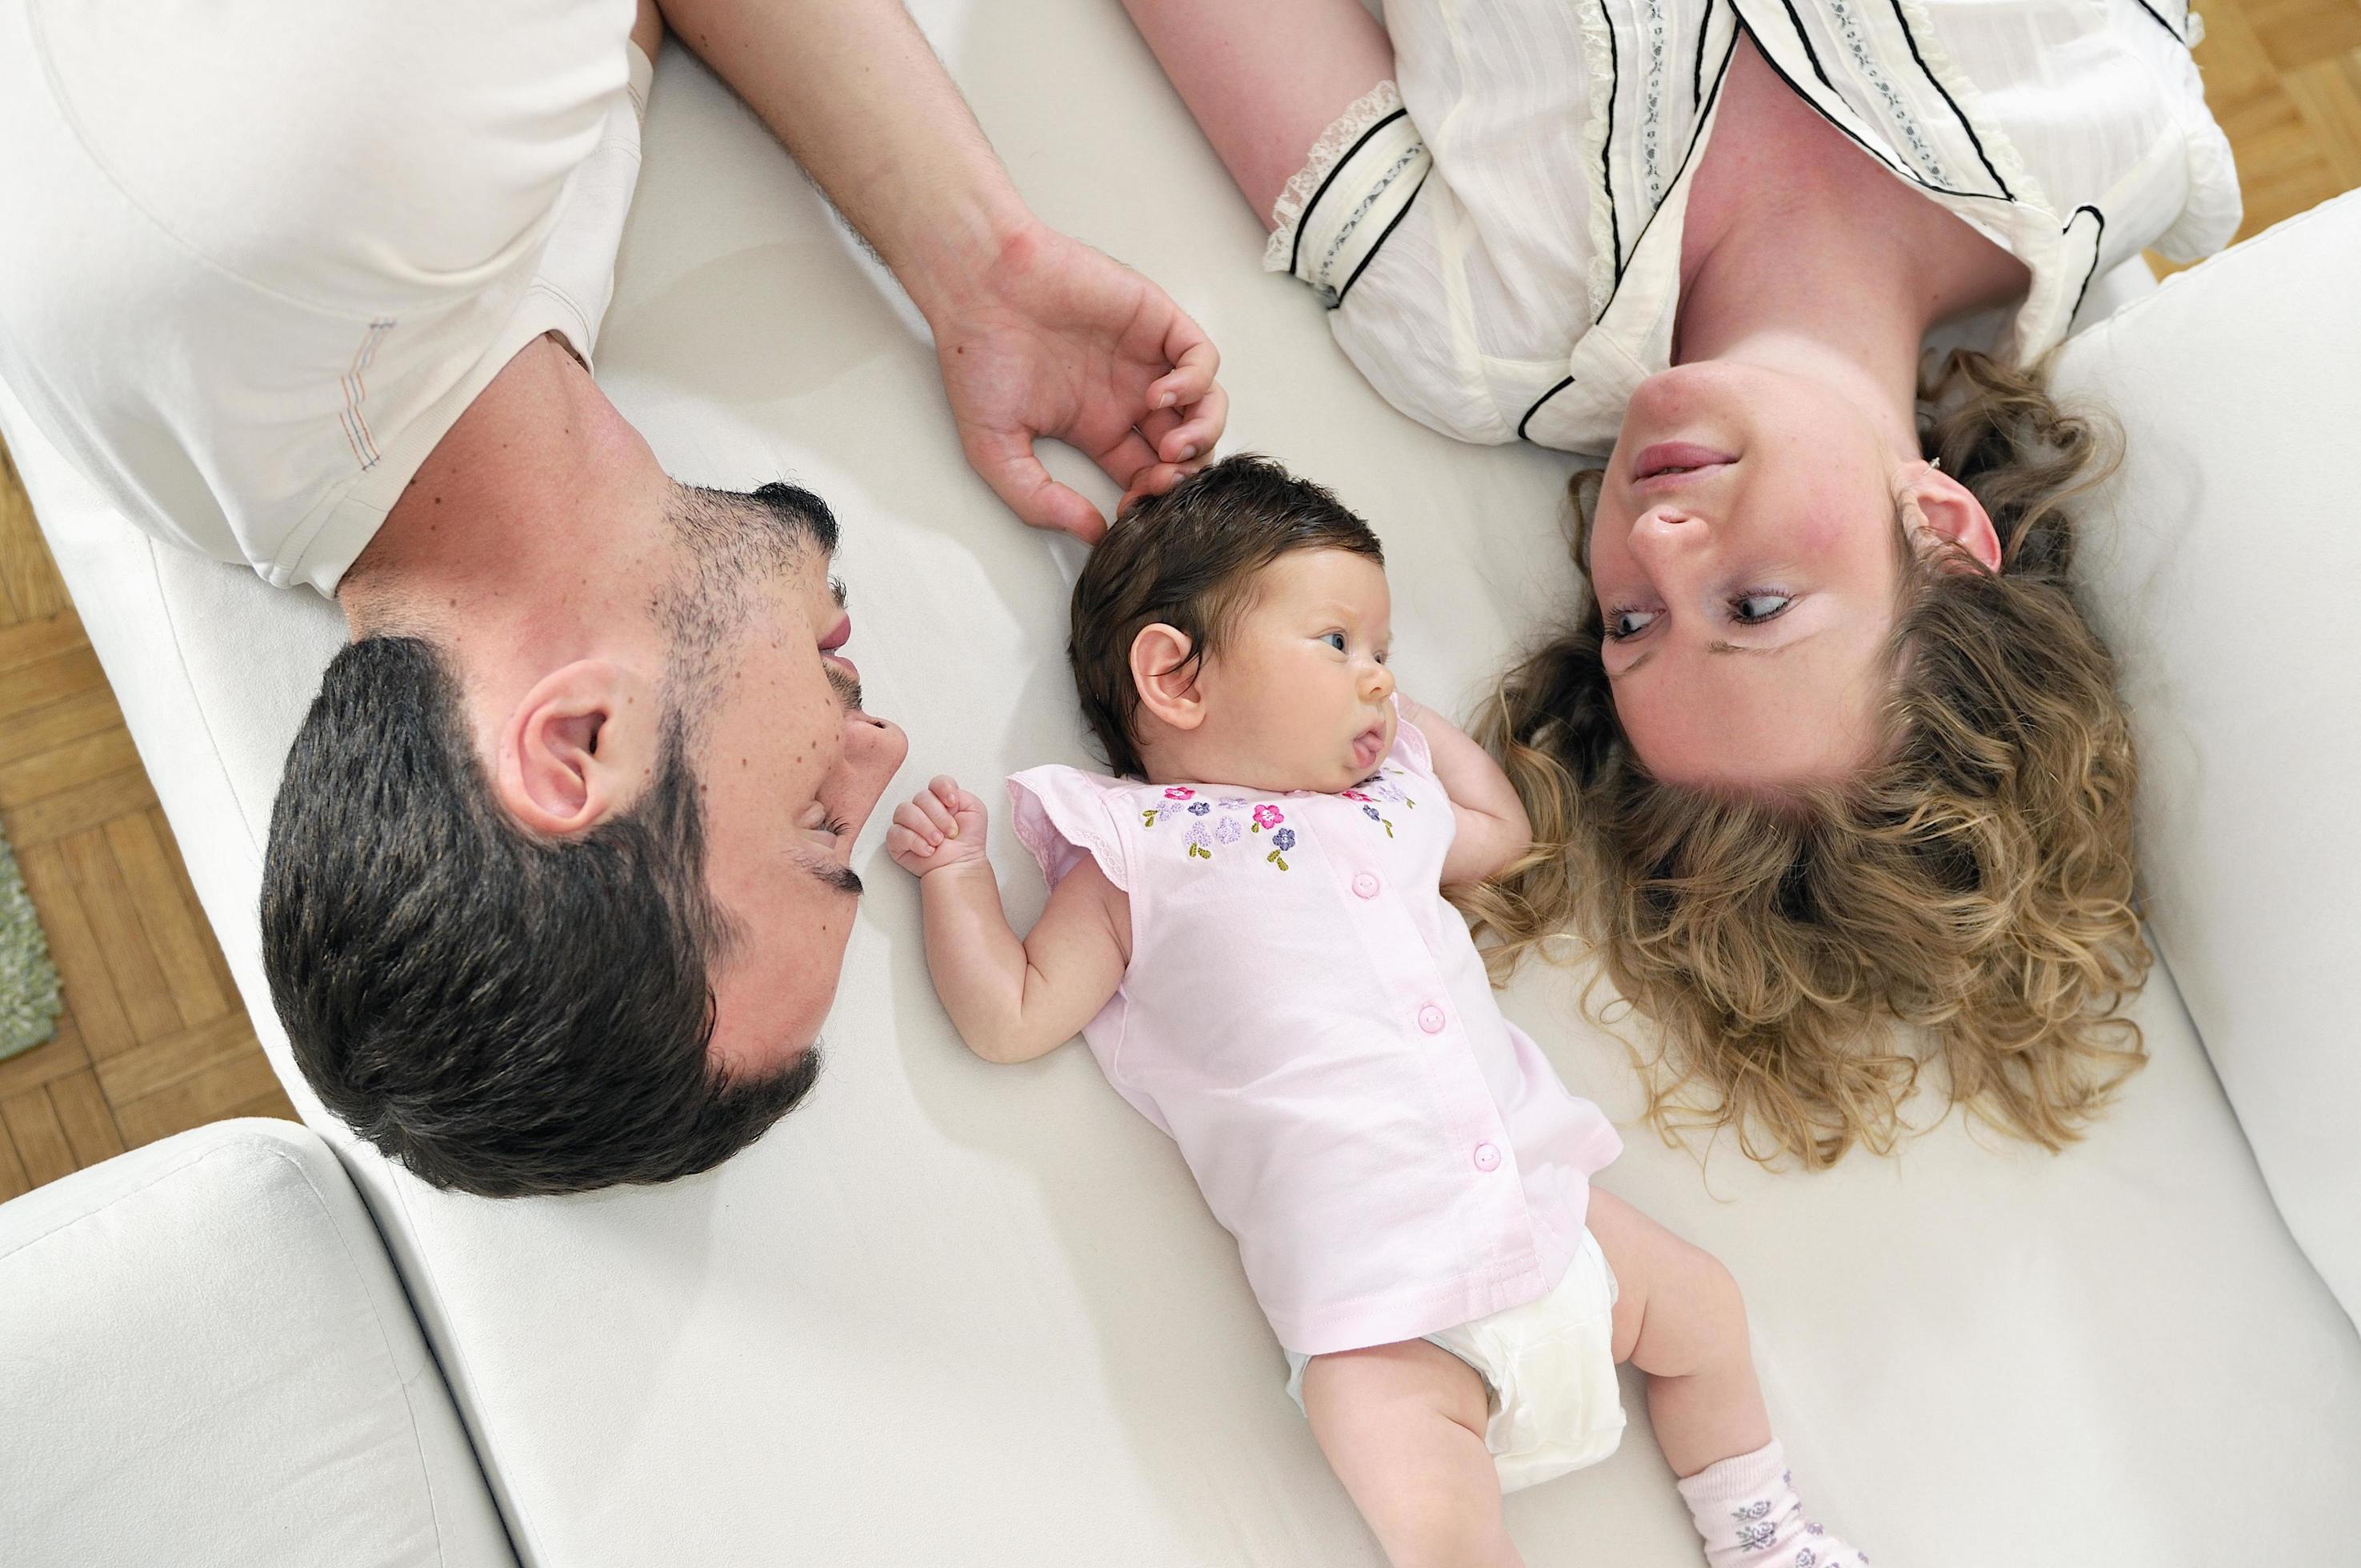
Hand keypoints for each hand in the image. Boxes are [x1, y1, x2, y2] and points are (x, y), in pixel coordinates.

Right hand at [886, 775, 991, 876]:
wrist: (961, 864)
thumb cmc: (967, 840)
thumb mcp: (975, 811)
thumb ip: (963, 796)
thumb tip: (945, 795)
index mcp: (940, 799)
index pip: (935, 783)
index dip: (943, 789)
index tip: (953, 803)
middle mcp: (922, 808)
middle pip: (921, 797)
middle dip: (939, 816)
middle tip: (950, 832)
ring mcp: (908, 823)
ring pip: (905, 811)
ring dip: (925, 827)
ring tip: (938, 842)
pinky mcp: (897, 840)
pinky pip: (897, 833)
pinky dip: (915, 842)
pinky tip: (928, 850)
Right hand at [924, 219, 1227, 541]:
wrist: (978, 284)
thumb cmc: (977, 356)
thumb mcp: (994, 450)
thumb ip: (1038, 500)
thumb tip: (1092, 533)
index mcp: (1097, 429)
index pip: (1146, 476)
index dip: (1151, 500)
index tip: (1135, 510)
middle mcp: (1127, 396)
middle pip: (1187, 448)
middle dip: (1185, 475)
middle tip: (1163, 480)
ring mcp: (1145, 359)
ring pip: (1207, 406)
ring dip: (1202, 436)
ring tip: (1172, 447)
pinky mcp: (1156, 321)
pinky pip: (1203, 358)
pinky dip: (1197, 383)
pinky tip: (1161, 396)